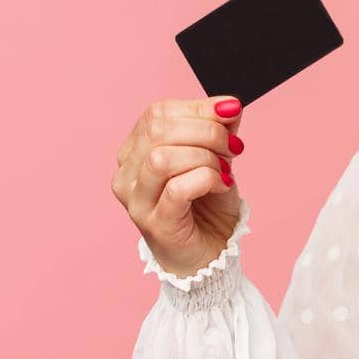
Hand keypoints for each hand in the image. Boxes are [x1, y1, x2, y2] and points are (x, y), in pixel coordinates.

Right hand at [111, 96, 245, 278]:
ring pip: (162, 159)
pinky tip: (220, 185)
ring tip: (223, 170)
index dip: (200, 108)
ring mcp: (136, 200)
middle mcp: (126, 173)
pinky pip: (176, 189)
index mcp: (135, 149)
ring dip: (205, 158)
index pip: (159, 113)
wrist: (211, 253)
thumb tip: (229, 106)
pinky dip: (206, 179)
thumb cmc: (208, 204)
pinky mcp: (154, 223)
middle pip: (160, 130)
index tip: (232, 116)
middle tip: (232, 149)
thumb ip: (219, 129)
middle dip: (207, 132)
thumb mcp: (217, 157)